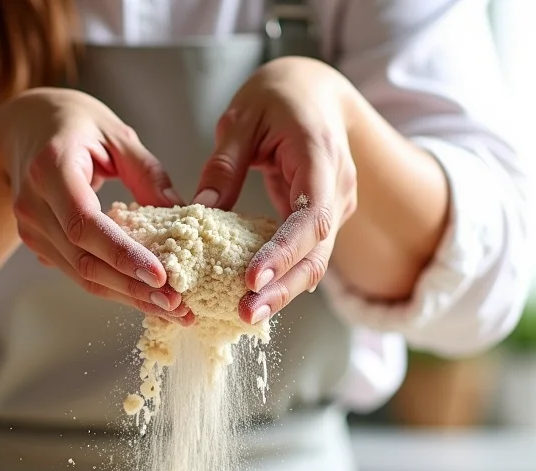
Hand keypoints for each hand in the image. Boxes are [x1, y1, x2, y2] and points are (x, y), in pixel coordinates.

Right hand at [0, 88, 193, 323]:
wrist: (23, 128)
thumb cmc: (75, 125)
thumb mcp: (117, 135)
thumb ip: (148, 173)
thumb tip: (183, 214)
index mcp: (51, 168)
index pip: (85, 223)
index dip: (122, 254)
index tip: (161, 276)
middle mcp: (33, 203)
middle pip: (84, 260)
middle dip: (133, 288)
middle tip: (178, 306)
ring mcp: (30, 228)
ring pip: (81, 275)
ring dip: (128, 296)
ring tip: (172, 309)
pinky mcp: (37, 243)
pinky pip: (77, 272)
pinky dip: (114, 288)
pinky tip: (145, 297)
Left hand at [193, 58, 358, 324]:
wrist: (317, 92)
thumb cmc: (279, 97)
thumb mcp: (242, 118)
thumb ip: (223, 165)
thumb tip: (199, 211)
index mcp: (321, 158)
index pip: (310, 217)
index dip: (284, 252)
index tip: (252, 278)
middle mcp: (336, 190)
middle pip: (318, 253)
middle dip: (283, 289)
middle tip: (245, 314)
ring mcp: (334, 208)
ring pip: (314, 261)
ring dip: (282, 291)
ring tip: (244, 314)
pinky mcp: (322, 219)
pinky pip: (304, 254)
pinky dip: (281, 277)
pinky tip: (253, 297)